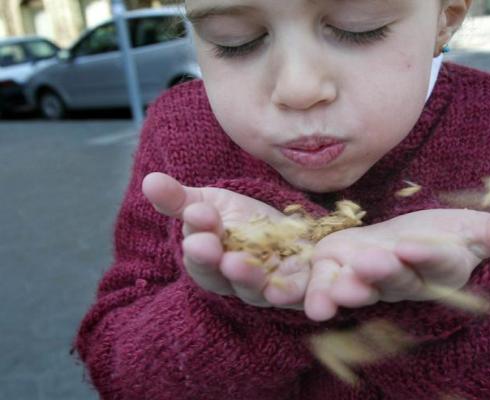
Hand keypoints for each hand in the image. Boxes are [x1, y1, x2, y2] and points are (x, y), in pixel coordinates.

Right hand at [141, 172, 309, 308]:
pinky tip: (286, 287)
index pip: (197, 253)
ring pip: (254, 289)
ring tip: (238, 263)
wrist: (288, 232)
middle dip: (212, 259)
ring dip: (246, 277)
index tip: (197, 214)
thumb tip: (149, 181)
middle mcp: (234, 281)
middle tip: (207, 244)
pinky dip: (290, 292)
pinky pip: (294, 294)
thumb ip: (178, 199)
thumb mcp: (207, 204)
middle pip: (220, 275)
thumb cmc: (238, 220)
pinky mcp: (298, 289)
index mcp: (208, 261)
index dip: (196, 234)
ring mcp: (266, 288)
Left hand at [303, 206, 489, 320]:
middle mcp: (405, 280)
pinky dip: (314, 291)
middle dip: (382, 274)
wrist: (407, 246)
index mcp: (438, 267)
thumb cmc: (445, 237)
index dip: (423, 258)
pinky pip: (326, 285)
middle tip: (369, 264)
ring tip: (337, 289)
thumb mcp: (476, 230)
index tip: (411, 246)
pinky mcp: (341, 272)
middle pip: (394, 279)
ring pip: (359, 287)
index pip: (434, 264)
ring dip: (346, 289)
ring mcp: (371, 280)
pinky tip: (304, 297)